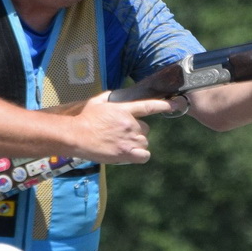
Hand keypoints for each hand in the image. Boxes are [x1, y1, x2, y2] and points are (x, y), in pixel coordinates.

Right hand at [68, 91, 182, 163]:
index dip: (164, 105)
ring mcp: (129, 139)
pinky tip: (130, 154)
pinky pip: (144, 155)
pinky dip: (139, 155)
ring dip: (136, 143)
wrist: (75, 136)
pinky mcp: (126, 153)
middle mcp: (130, 124)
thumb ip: (110, 97)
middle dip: (137, 132)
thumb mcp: (97, 102)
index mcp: (124, 109)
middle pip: (146, 129)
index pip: (149, 106)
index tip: (176, 104)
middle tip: (122, 134)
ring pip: (144, 142)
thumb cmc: (84, 119)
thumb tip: (116, 95)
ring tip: (120, 144)